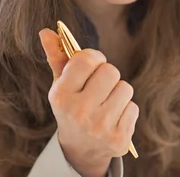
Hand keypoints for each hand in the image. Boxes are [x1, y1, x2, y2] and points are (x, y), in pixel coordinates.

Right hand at [39, 28, 138, 176]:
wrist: (80, 149)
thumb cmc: (72, 105)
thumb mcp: (61, 84)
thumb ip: (57, 57)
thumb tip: (47, 31)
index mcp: (62, 96)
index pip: (87, 58)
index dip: (94, 57)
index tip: (91, 65)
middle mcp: (79, 112)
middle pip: (110, 71)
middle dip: (107, 75)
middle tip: (99, 87)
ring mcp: (100, 127)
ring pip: (125, 88)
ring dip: (118, 92)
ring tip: (106, 103)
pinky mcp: (118, 139)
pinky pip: (133, 107)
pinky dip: (126, 110)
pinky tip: (113, 118)